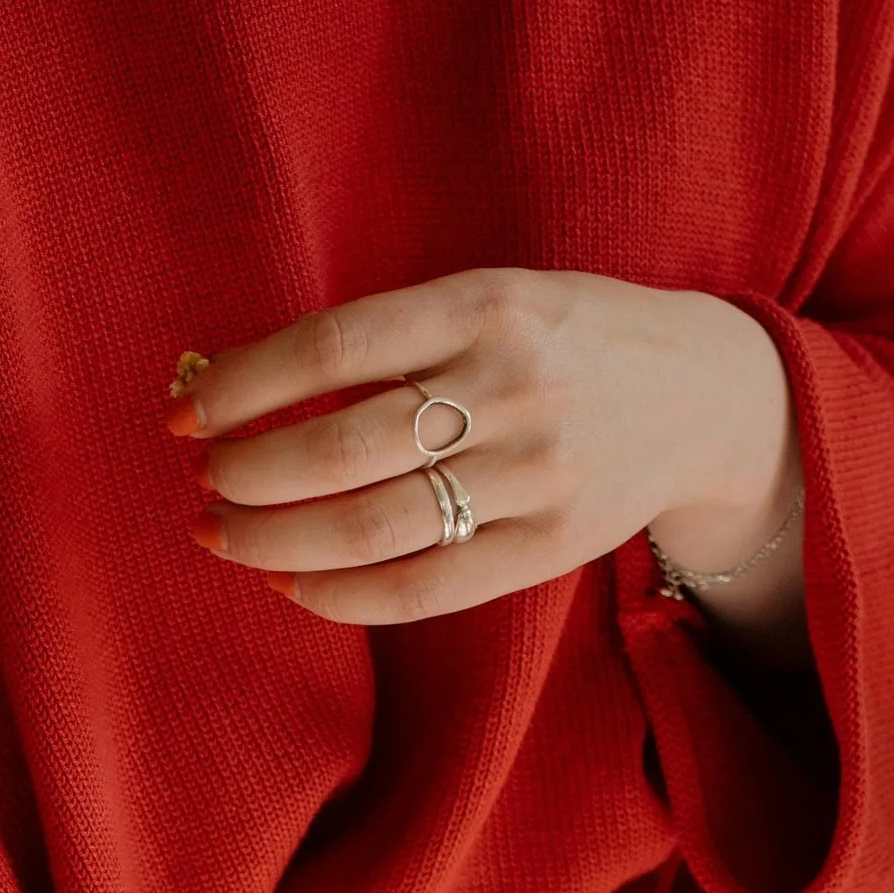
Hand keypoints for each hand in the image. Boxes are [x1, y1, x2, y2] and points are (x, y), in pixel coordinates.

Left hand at [172, 266, 805, 653]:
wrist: (707, 394)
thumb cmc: (565, 339)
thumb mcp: (493, 298)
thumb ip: (390, 335)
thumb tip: (240, 384)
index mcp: (487, 304)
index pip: (335, 346)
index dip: (245, 385)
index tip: (186, 414)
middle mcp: (515, 386)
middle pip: (343, 446)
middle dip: (248, 473)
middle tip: (205, 482)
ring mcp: (538, 472)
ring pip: (374, 524)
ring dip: (275, 537)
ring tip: (225, 534)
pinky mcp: (553, 544)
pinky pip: (426, 587)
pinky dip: (341, 594)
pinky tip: (291, 583)